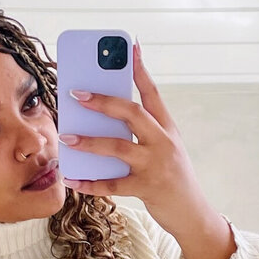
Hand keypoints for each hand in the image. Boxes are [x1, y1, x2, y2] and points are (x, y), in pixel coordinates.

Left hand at [58, 40, 201, 230]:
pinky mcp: (147, 188)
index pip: (153, 93)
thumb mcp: (164, 149)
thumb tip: (103, 119)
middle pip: (132, 113)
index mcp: (168, 128)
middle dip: (103, 101)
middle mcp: (163, 142)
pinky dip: (91, 183)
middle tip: (77, 93)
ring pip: (119, 147)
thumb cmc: (171, 176)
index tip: (129, 46)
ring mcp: (155, 165)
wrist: (191, 212)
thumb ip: (141, 133)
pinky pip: (113, 185)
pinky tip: (73, 179)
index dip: (140, 69)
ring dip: (90, 141)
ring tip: (67, 136)